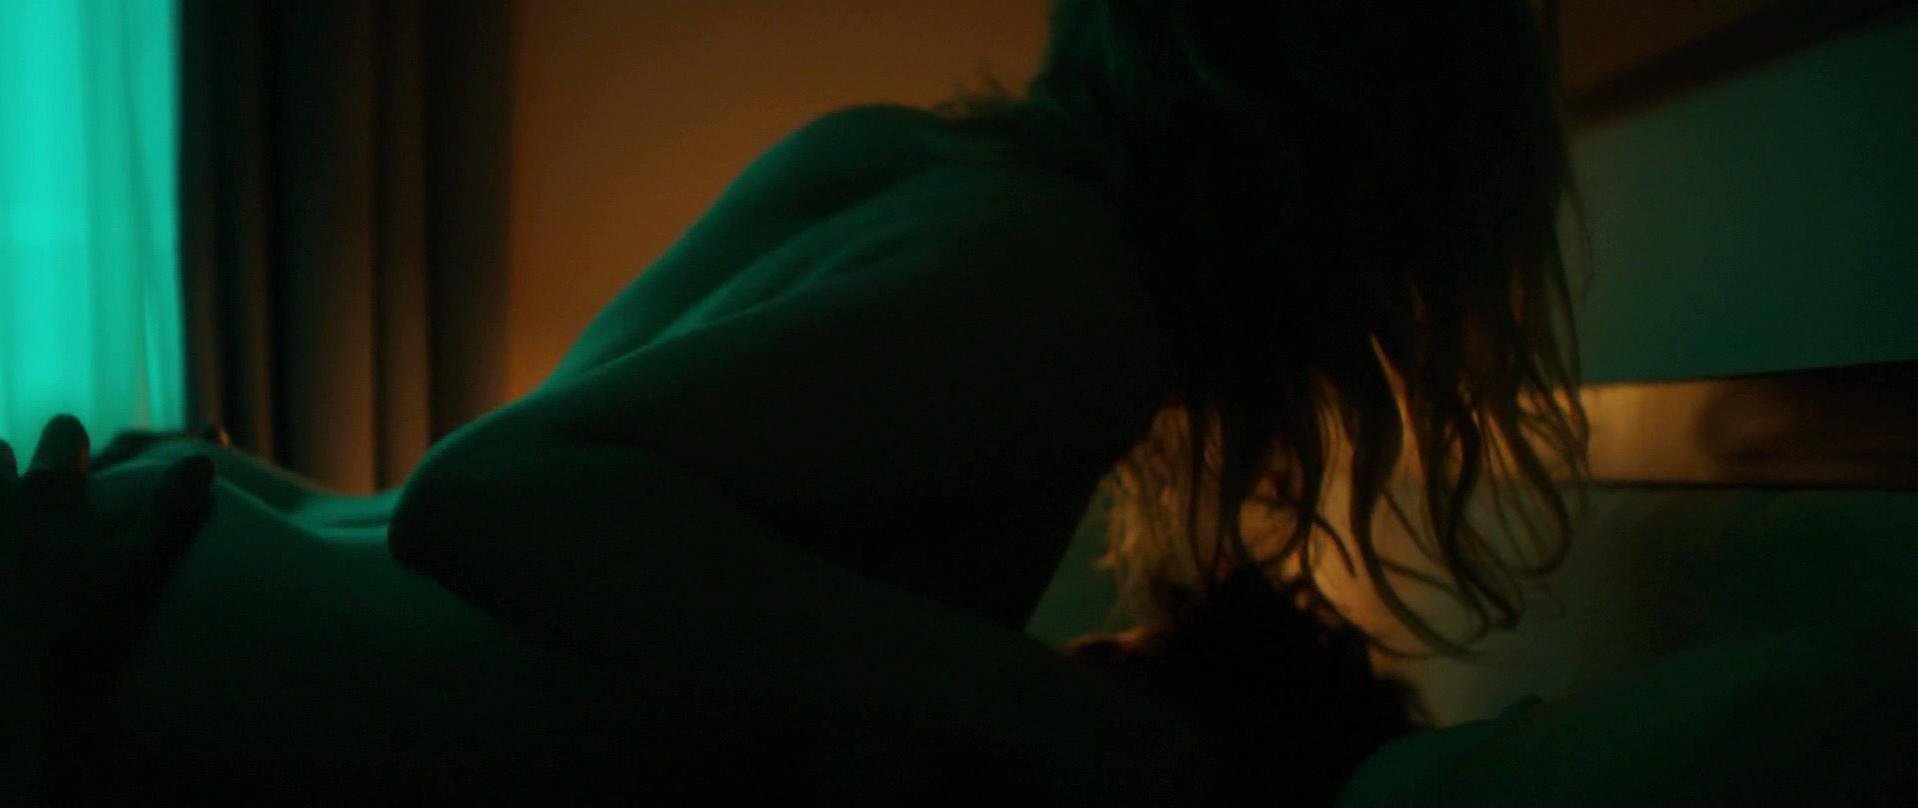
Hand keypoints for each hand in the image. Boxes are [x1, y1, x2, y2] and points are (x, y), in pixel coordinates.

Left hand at [2, 415, 215, 710]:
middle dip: (11, 465)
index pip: (63, 432)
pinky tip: (6, 571)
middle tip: (33, 501)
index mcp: (49, 490)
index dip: (75, 443)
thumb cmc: (78, 623)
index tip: (83, 464)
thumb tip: (201, 463)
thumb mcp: (137, 567)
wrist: (12, 683)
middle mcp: (0, 499)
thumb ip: (169, 511)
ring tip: (12, 533)